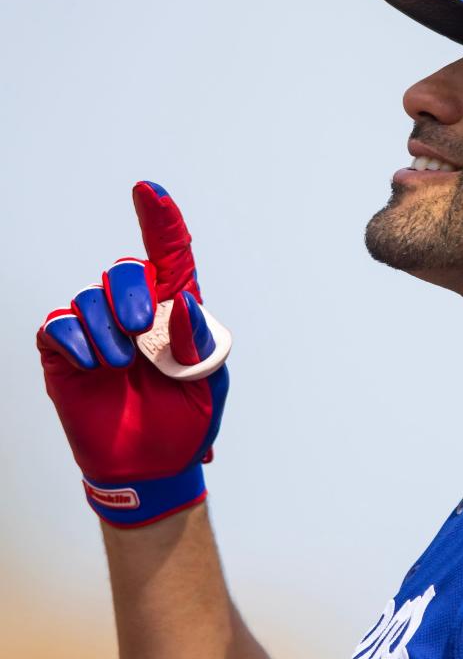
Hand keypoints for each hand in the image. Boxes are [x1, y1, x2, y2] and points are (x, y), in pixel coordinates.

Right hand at [37, 181, 228, 526]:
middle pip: (124, 270)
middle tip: (142, 328)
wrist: (153, 467)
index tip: (149, 191)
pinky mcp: (65, 356)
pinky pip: (58, 326)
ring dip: (105, 328)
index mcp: (178, 312)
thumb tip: (182, 302)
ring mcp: (98, 333)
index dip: (160, 220)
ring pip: (87, 298)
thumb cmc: (187, 420)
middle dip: (130, 291)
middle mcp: (135, 314)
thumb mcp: (209, 381)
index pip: (170, 255)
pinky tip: (92, 363)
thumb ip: (200, 341)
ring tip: (120, 365)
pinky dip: (74, 339)